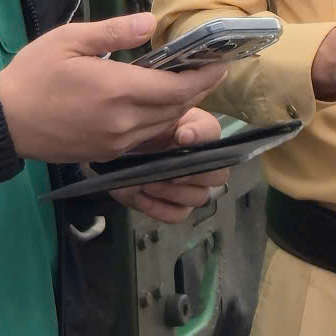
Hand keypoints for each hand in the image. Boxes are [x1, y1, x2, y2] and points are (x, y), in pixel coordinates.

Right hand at [0, 14, 226, 164]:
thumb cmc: (33, 74)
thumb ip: (113, 32)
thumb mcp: (68, 39)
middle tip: (210, 69)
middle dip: (199, 89)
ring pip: (165, 126)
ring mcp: (117, 143)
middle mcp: (124, 123)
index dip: (205, 77)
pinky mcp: (108, 154)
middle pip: (177, 108)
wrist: (4, 121)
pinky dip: (162, 121)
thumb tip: (152, 23)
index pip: (178, 88)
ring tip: (190, 83)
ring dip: (182, 106)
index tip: (221, 62)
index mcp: (117, 91)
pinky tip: (161, 105)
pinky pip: (147, 138)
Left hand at [110, 108, 232, 223]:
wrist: (116, 158)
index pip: (213, 132)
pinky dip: (158, 208)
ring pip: (199, 197)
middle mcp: (203, 164)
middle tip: (167, 170)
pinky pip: (178, 215)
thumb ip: (173, 125)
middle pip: (218, 175)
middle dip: (192, 174)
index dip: (200, 136)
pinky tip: (141, 196)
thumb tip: (186, 137)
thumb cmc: (139, 137)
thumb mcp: (153, 120)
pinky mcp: (176, 209)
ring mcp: (193, 189)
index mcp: (198, 133)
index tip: (180, 138)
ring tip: (146, 183)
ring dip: (170, 191)